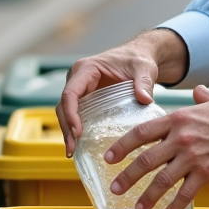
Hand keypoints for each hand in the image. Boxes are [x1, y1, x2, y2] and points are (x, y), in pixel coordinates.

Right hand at [55, 29, 187, 156]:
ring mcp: (80, 88)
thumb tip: (144, 99)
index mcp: (86, 68)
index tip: (78, 132)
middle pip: (64, 105)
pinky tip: (78, 145)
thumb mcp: (144, 68)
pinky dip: (74, 128)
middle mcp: (77, 78)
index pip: (70, 93)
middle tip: (72, 148)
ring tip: (72, 151)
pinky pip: (75, 113)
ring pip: (66, 111)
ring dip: (67, 131)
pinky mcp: (85, 97)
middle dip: (66, 127)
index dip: (71, 113)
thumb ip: (144, 82)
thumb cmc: (138, 60)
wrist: (138, 57)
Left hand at [105, 85, 208, 208]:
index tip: (109, 157)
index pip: (141, 133)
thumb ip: (202, 97)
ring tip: (137, 207)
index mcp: (180, 118)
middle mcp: (182, 137)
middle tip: (115, 188)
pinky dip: (173, 206)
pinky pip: (185, 194)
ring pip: (162, 180)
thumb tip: (197, 91)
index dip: (122, 146)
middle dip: (127, 177)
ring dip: (147, 196)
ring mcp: (194, 156)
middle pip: (146, 160)